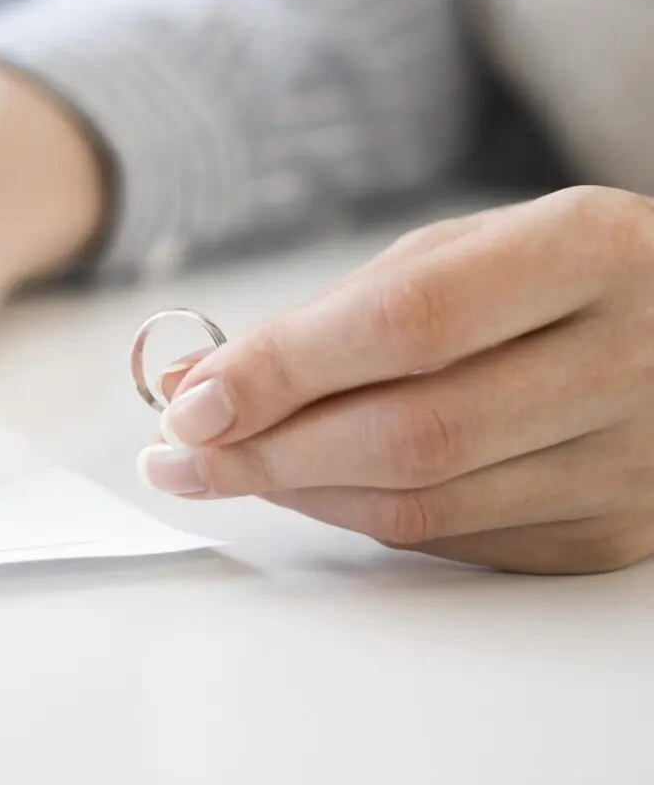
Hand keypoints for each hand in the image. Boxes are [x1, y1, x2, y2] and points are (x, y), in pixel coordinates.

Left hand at [139, 188, 653, 574]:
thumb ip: (339, 312)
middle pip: (411, 433)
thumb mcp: (464, 250)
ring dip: (298, 490)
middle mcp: (626, 361)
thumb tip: (205, 378)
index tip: (192, 400)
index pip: (408, 322)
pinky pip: (452, 537)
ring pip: (423, 502)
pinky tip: (306, 483)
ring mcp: (631, 461)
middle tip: (179, 455)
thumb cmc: (556, 274)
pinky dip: (357, 513)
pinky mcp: (612, 529)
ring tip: (221, 467)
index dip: (286, 369)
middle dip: (268, 451)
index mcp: (585, 253)